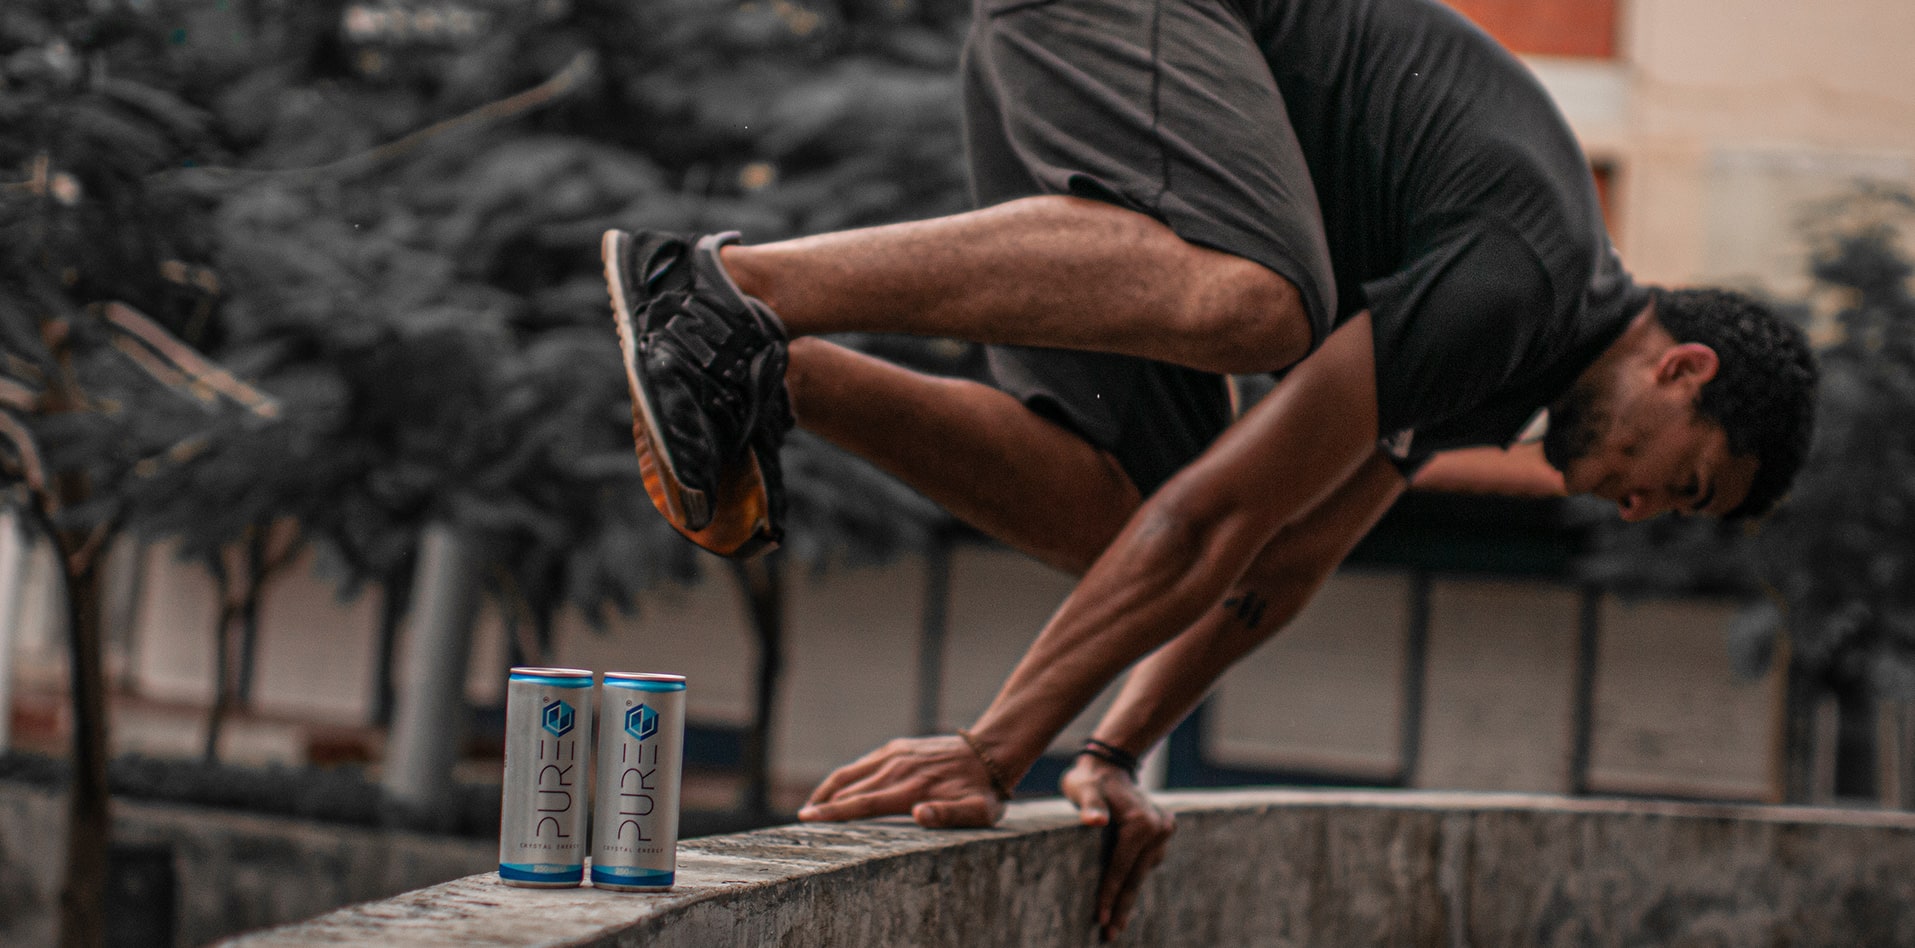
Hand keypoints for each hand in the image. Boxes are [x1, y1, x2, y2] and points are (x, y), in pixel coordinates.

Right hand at [798, 735, 1006, 827]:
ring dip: (828, 789)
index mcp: (912, 790)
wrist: (991, 752)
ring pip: (851, 772)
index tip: (807, 819)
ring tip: (811, 806)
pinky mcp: (898, 747)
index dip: (833, 813)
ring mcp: (896, 755)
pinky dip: (845, 776)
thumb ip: (949, 816)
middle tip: (801, 821)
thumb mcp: (977, 812)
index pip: (864, 803)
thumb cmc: (983, 792)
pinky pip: (863, 763)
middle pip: (849, 788)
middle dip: (822, 804)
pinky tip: (839, 788)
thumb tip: (920, 815)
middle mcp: (898, 769)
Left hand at [1062, 755, 1174, 941]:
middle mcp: (1158, 828)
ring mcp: (1164, 830)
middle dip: (1122, 906)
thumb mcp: (1081, 788)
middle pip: (1136, 875)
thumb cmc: (1088, 780)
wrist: (1109, 764)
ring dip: (1129, 896)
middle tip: (1110, 934)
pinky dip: (1135, 878)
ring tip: (1117, 922)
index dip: (1110, 894)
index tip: (1100, 919)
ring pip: (1143, 872)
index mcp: (1140, 822)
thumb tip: (1093, 821)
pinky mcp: (1163, 832)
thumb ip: (1088, 805)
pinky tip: (1125, 897)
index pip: (1121, 867)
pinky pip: (1147, 863)